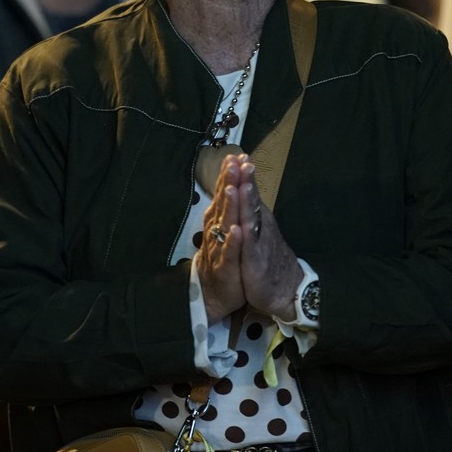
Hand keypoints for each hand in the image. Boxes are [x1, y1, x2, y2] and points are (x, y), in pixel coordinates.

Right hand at [196, 152, 247, 321]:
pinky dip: (232, 242)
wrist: (214, 296)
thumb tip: (228, 186)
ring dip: (228, 207)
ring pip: (223, 225)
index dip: (228, 175)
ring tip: (232, 188)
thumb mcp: (225, 233)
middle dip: (227, 183)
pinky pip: (229, 253)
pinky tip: (237, 230)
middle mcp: (216, 232)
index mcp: (218, 222)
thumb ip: (226, 210)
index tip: (236, 155)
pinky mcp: (226, 268)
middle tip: (233, 162)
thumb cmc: (222, 261)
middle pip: (222, 204)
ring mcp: (219, 249)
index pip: (223, 194)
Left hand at [218, 155, 303, 320]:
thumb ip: (252, 211)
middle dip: (244, 180)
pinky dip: (243, 237)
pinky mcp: (255, 262)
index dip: (242, 174)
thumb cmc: (269, 259)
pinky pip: (249, 248)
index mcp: (257, 219)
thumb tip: (244, 190)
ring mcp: (258, 243)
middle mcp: (259, 227)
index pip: (248, 193)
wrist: (286, 289)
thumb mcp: (259, 231)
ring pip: (250, 219)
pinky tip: (239, 226)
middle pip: (250, 200)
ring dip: (245, 202)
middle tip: (240, 160)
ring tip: (240, 184)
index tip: (236, 154)